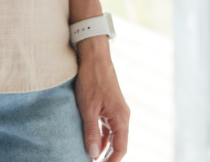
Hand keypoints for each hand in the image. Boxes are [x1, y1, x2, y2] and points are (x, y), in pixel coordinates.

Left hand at [74, 37, 129, 161]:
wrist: (94, 57)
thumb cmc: (92, 80)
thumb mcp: (88, 108)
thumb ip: (91, 132)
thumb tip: (92, 154)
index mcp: (121, 118)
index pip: (120, 148)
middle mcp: (122, 116)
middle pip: (118, 144)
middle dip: (108, 157)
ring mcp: (116, 111)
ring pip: (113, 136)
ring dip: (104, 148)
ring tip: (91, 158)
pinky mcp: (109, 107)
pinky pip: (107, 127)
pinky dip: (101, 137)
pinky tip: (91, 144)